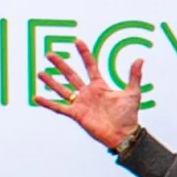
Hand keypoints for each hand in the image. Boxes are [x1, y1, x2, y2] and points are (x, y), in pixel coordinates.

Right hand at [33, 37, 143, 151]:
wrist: (124, 134)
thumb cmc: (129, 116)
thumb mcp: (133, 93)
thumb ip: (134, 76)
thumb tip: (140, 59)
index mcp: (100, 86)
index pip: (90, 66)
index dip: (84, 54)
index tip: (77, 41)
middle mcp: (88, 93)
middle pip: (71, 75)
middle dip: (60, 65)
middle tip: (50, 54)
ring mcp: (81, 103)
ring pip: (62, 89)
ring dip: (51, 82)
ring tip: (40, 73)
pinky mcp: (76, 114)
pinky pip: (59, 107)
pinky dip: (48, 103)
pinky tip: (37, 98)